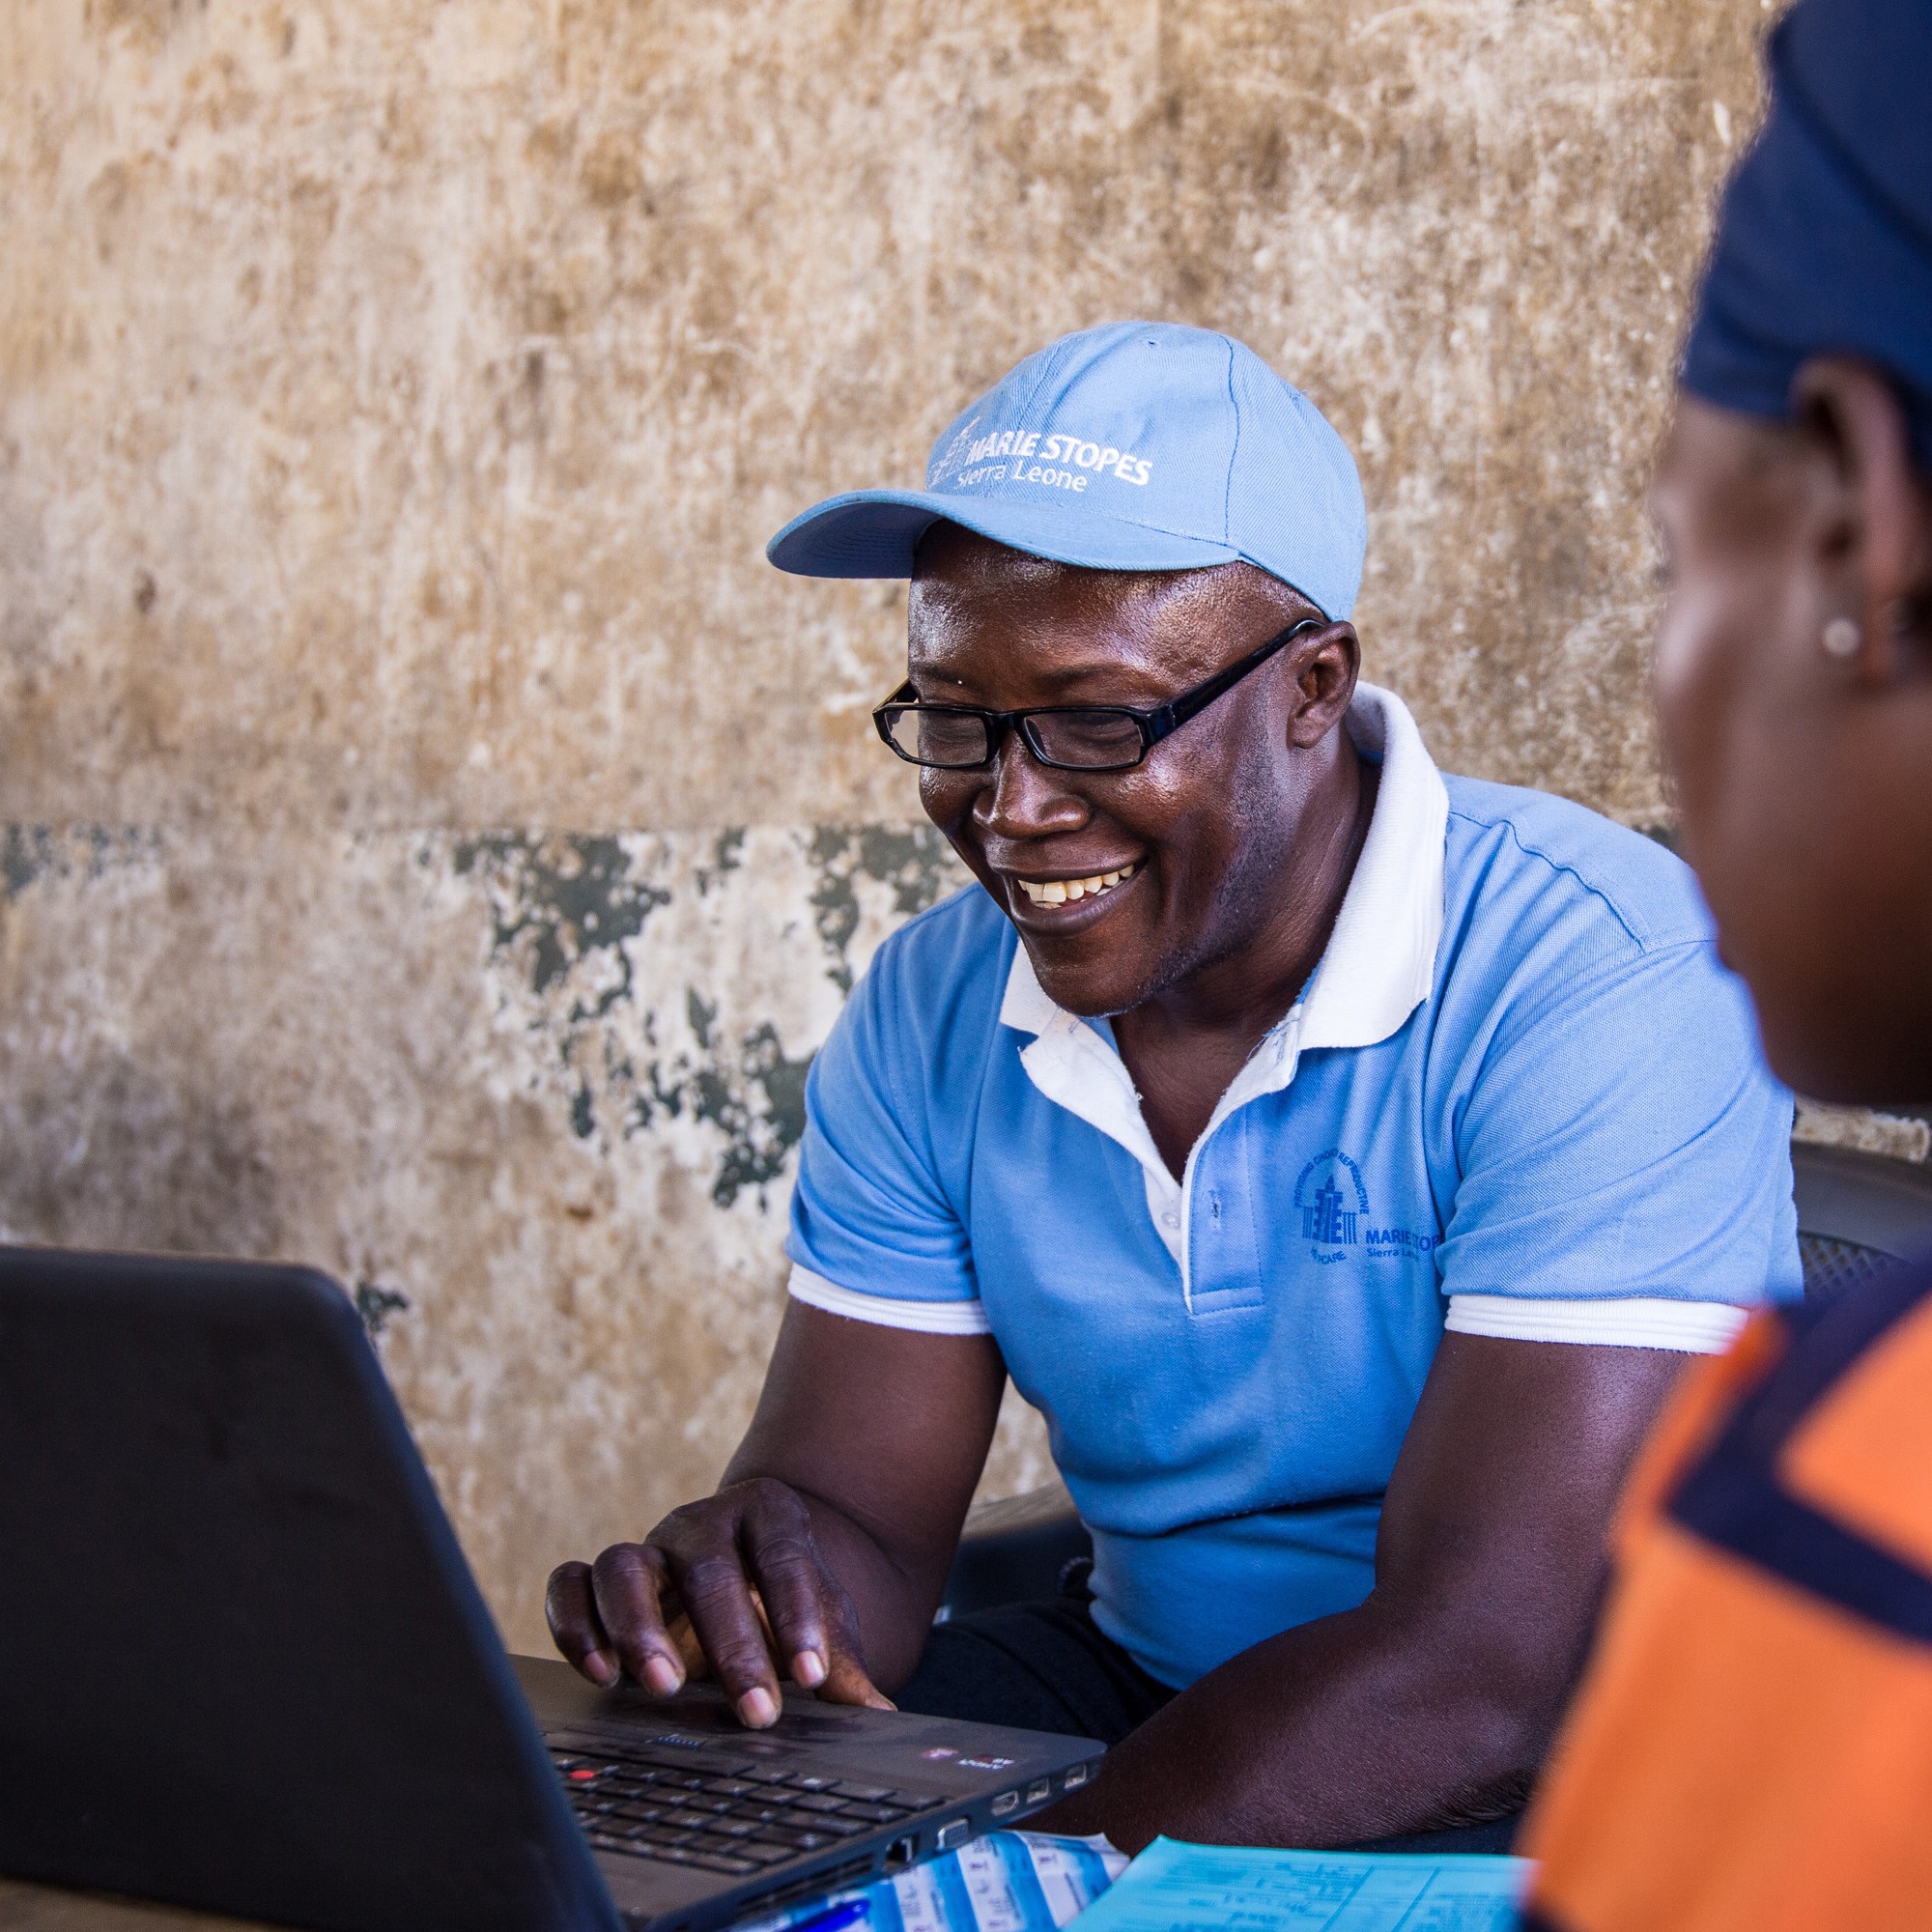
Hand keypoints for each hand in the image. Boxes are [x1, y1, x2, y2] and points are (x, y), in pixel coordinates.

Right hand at [545, 1477, 896, 1728]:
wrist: (745, 1576)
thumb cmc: (786, 1607)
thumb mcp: (823, 1628)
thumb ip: (846, 1669)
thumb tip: (881, 1716)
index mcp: (768, 1514)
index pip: (784, 1552)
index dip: (798, 1614)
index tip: (814, 1677)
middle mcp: (702, 1523)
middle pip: (708, 1568)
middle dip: (733, 1644)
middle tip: (756, 1711)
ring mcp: (647, 1548)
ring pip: (623, 1564)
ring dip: (638, 1626)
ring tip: (665, 1687)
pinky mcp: (599, 1581)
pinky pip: (569, 1583)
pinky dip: (574, 1622)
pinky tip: (600, 1672)